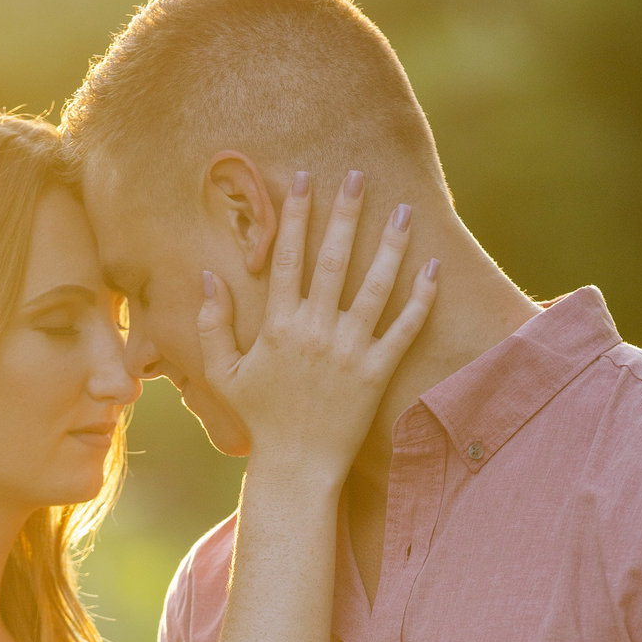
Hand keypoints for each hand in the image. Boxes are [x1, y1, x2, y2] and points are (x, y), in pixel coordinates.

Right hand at [197, 170, 437, 487]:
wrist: (297, 466)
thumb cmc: (260, 418)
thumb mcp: (224, 373)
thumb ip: (212, 325)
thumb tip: (208, 277)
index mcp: (278, 326)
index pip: (287, 257)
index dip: (296, 215)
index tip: (304, 178)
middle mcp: (315, 332)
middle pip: (334, 260)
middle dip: (346, 214)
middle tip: (359, 175)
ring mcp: (349, 352)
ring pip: (374, 287)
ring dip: (391, 245)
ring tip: (405, 210)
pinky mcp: (377, 373)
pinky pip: (404, 329)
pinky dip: (421, 299)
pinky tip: (432, 269)